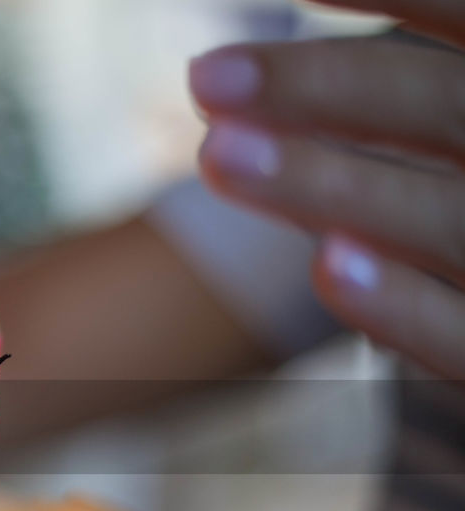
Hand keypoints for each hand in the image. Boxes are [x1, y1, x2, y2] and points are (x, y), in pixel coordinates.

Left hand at [189, 0, 464, 378]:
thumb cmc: (463, 212)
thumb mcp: (446, 137)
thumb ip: (399, 105)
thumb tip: (240, 71)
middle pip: (453, 107)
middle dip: (330, 88)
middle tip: (205, 78)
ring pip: (452, 219)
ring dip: (334, 185)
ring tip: (219, 154)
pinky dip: (407, 306)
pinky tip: (330, 267)